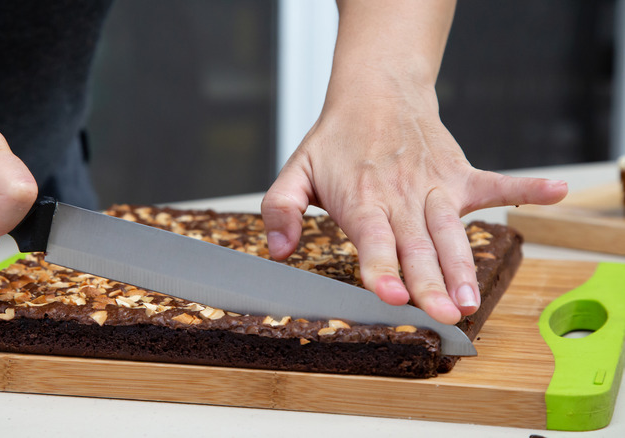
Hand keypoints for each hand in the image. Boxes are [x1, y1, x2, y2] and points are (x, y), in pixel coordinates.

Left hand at [262, 87, 566, 323]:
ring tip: (473, 300)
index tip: (393, 296)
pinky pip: (496, 183)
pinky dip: (526, 189)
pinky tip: (556, 194)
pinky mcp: (459, 175)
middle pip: (417, 245)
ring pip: (452, 230)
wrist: (376, 90)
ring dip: (464, 265)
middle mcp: (401, 195)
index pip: (373, 239)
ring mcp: (434, 185)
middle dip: (430, 283)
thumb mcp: (296, 170)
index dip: (382, 269)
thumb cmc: (336, 138)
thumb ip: (282, 208)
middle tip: (444, 316)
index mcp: (362, 198)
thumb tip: (278, 252)